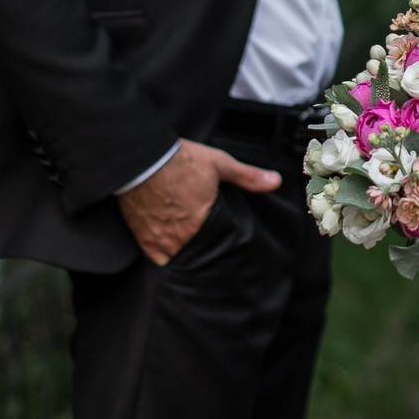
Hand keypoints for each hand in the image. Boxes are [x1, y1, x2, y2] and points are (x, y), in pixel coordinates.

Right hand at [116, 141, 280, 264]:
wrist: (142, 158)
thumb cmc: (180, 160)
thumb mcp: (219, 163)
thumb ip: (247, 176)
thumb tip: (276, 181)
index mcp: (202, 223)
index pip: (217, 247)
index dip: (221, 247)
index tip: (223, 246)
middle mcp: (181, 237)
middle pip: (197, 256)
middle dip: (203, 253)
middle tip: (207, 249)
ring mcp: (160, 240)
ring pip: (176, 260)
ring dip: (183, 255)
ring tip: (189, 250)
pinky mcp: (142, 238)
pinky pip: (156, 258)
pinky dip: (163, 255)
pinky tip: (168, 249)